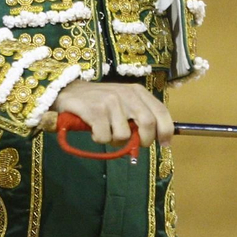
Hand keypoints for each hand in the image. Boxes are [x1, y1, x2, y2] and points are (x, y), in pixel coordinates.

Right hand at [50, 81, 173, 145]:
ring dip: (115, 141)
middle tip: (131, 144)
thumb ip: (140, 117)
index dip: (166, 130)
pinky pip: (105, 137)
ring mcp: (111, 102)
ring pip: (124, 136)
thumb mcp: (124, 103)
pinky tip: (94, 129)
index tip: (165, 144)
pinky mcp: (96, 110)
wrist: (69, 92)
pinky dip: (99, 139)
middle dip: (143, 141)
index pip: (161, 112)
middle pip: (148, 124)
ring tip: (106, 131)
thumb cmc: (100, 101)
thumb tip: (159, 139)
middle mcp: (127, 94)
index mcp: (137, 92)